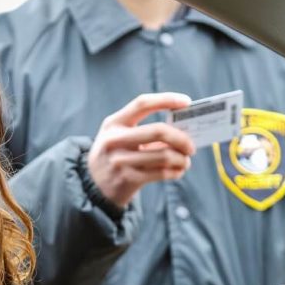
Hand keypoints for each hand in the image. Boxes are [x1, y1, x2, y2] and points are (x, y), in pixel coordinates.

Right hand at [87, 92, 195, 206]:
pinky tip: (178, 170)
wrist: (93, 185)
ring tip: (185, 161)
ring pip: (164, 156)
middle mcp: (114, 140)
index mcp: (113, 123)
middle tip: (191, 146)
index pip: (142, 103)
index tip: (186, 102)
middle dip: (182, 138)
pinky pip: (162, 173)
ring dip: (182, 159)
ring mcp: (120, 160)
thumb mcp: (119, 137)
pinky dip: (176, 172)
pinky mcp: (128, 179)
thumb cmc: (115, 155)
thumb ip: (145, 130)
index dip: (166, 100)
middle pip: (158, 131)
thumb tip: (183, 130)